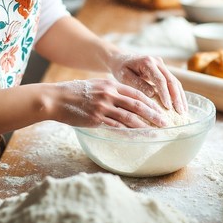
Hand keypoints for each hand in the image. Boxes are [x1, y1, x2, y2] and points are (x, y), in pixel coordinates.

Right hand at [49, 78, 168, 127]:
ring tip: (155, 132)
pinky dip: (128, 133)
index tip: (160, 109)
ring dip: (144, 126)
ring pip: (129, 117)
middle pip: (137, 105)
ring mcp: (103, 107)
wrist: (57, 98)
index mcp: (111, 85)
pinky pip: (116, 127)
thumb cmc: (75, 92)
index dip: (150, 102)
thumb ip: (110, 90)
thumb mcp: (95, 85)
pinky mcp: (96, 119)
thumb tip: (123, 98)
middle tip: (165, 122)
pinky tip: (137, 138)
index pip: (136, 93)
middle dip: (153, 114)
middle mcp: (109, 94)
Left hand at [108, 53, 187, 112]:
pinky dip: (177, 93)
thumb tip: (152, 94)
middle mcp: (158, 62)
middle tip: (180, 112)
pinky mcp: (164, 70)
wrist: (122, 58)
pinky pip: (173, 82)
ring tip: (183, 111)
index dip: (165, 94)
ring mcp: (162, 65)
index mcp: (147, 62)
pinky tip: (180, 104)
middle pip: (171, 80)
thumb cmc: (121, 68)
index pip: (160, 79)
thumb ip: (137, 84)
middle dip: (177, 97)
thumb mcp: (125, 76)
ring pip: (175, 81)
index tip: (168, 107)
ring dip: (180, 96)